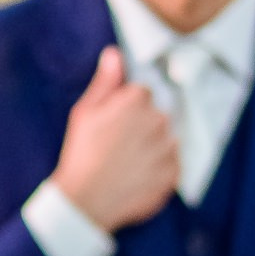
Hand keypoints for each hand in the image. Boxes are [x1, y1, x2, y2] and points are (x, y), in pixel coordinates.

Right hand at [51, 46, 179, 231]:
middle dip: (141, 128)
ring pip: (165, 140)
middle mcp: (159, 119)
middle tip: (117, 149)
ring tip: (126, 165)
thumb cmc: (80, 154)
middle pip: (157, 116)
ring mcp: (168, 147)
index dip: (126, 111)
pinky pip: (171, 165)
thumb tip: (114, 53)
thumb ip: (105, 82)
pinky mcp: (173, 173)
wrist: (85, 202)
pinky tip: (136, 178)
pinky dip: (157, 171)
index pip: (142, 95)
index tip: (112, 128)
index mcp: (138, 100)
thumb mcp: (84, 112)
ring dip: (151, 149)